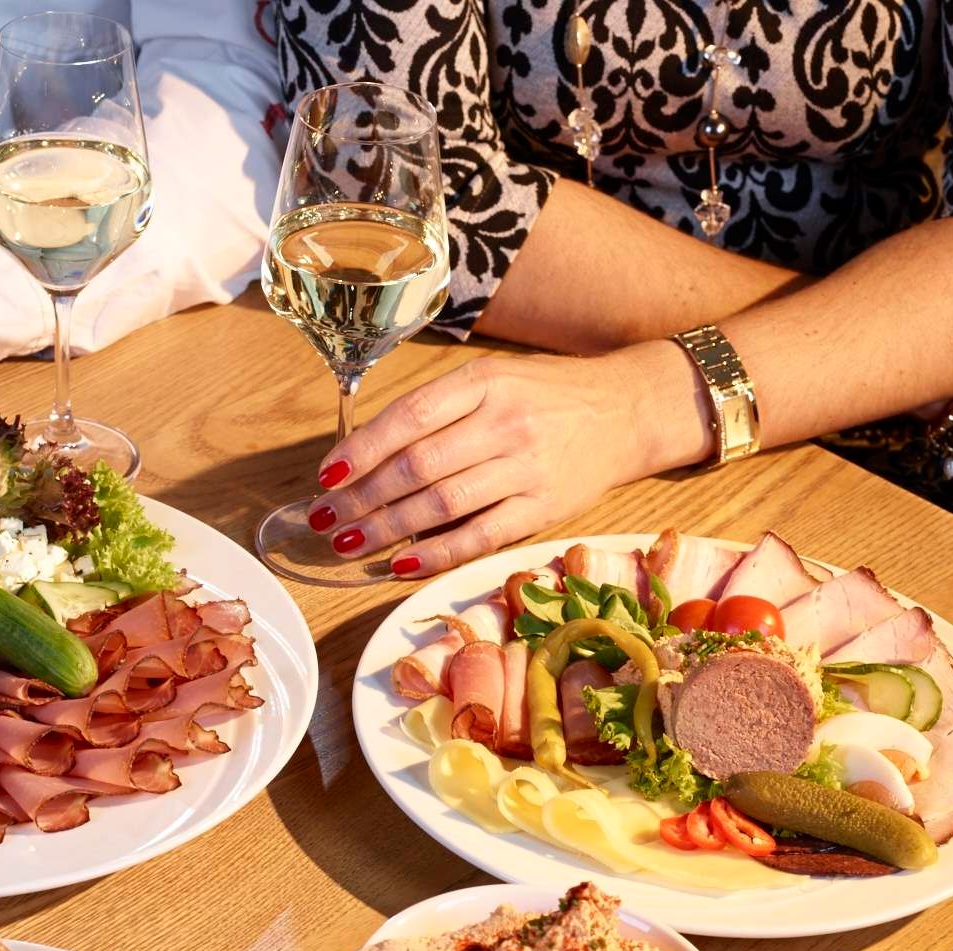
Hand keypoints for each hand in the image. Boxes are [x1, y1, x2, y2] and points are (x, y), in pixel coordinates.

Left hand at [305, 346, 698, 576]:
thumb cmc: (545, 397)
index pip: (410, 416)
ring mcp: (526, 468)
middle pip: (418, 466)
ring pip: (441, 504)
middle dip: (362, 497)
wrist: (626, 411)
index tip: (327, 475)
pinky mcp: (543, 508)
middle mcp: (504, 422)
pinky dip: (436, 554)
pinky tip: (400, 565)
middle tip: (326, 519)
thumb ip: (437, 412)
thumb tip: (365, 455)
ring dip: (386, 528)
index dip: (362, 449)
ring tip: (348, 543)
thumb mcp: (491, 382)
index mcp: (484, 384)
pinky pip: (479, 537)